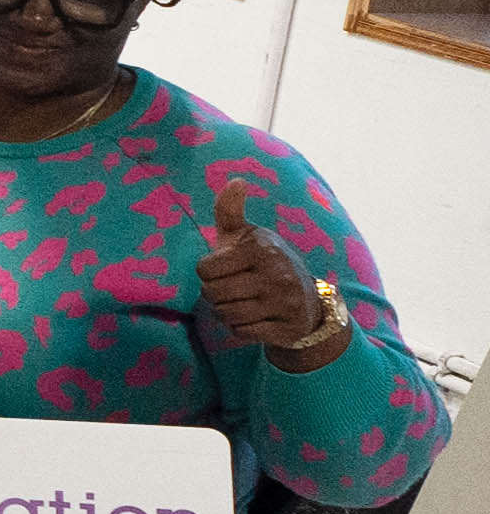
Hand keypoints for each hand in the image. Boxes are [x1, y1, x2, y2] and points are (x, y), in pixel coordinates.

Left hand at [200, 184, 333, 353]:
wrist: (309, 301)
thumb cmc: (263, 263)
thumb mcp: (246, 235)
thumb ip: (230, 210)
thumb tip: (236, 180)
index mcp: (262, 247)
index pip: (204, 269)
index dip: (209, 272)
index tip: (227, 269)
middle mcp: (279, 273)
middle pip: (212, 294)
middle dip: (216, 294)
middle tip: (234, 288)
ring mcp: (287, 302)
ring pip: (226, 315)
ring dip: (228, 312)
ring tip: (245, 302)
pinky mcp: (290, 328)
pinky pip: (242, 333)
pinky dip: (242, 329)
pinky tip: (257, 318)